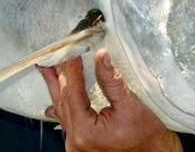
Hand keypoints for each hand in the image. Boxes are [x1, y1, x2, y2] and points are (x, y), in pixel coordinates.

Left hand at [37, 49, 182, 151]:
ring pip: (63, 111)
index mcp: (85, 131)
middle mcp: (76, 141)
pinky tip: (54, 101)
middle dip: (59, 77)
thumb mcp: (130, 104)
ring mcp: (77, 145)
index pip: (73, 93)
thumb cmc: (147, 136)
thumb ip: (111, 80)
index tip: (72, 51)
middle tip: (52, 55)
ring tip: (47, 70)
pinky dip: (64, 106)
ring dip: (57, 89)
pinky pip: (68, 122)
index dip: (72, 70)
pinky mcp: (82, 144)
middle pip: (64, 101)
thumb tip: (101, 55)